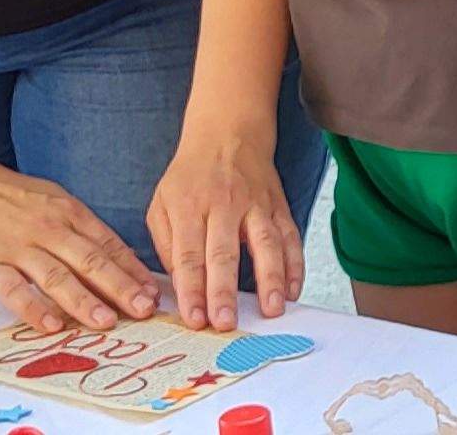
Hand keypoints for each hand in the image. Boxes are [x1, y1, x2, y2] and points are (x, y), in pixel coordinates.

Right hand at [0, 161, 164, 332]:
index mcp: (68, 213)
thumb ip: (83, 230)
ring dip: (84, 301)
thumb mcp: (54, 201)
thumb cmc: (11, 197)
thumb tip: (119, 261)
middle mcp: (48, 230)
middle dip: (121, 287)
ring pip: (57, 277)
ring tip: (107, 322)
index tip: (154, 292)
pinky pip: (14, 290)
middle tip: (145, 310)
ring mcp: (18, 248)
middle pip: (90, 261)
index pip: (108, 245)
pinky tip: (52, 325)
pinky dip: (34, 308)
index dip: (133, 270)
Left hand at [147, 130, 301, 331]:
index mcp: (189, 206)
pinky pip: (290, 237)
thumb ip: (167, 244)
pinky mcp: (278, 206)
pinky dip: (294, 264)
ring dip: (270, 280)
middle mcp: (223, 205)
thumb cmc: (191, 175)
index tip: (194, 319)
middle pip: (224, 253)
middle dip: (224, 292)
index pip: (188, 255)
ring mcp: (255, 205)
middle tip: (225, 323)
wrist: (228, 132)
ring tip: (272, 310)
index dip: (191, 289)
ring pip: (265, 244)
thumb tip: (180, 285)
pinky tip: (293, 289)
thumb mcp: (162, 203)